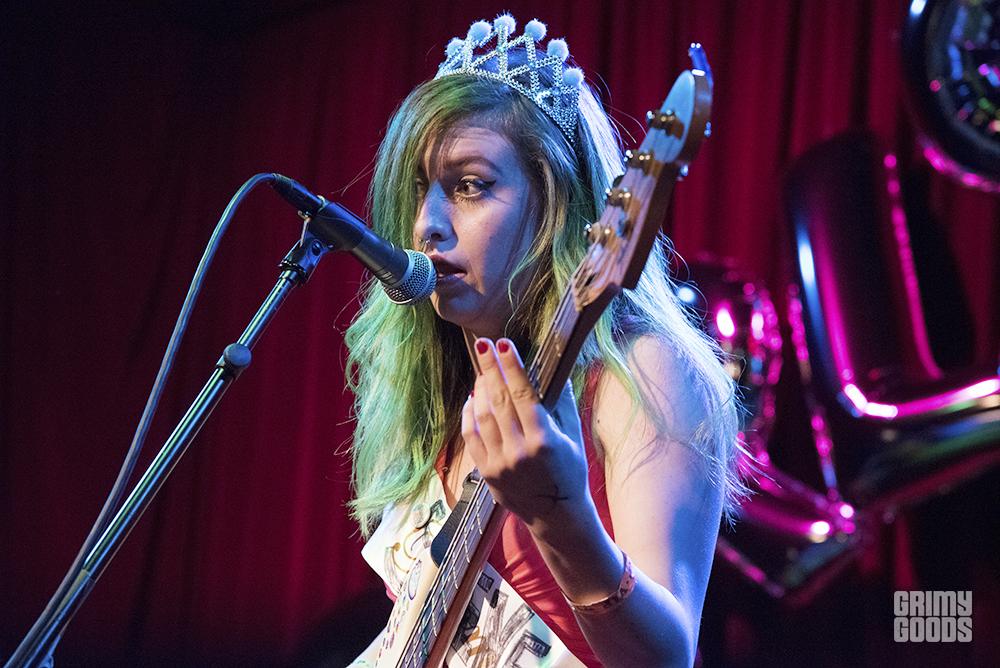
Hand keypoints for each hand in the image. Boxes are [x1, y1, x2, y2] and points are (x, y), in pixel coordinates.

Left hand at [462, 337, 591, 532]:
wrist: (555, 515)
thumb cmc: (569, 472)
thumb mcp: (573, 437)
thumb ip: (563, 403)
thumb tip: (557, 368)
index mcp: (544, 441)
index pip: (523, 394)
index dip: (511, 366)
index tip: (503, 344)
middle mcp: (519, 452)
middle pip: (498, 401)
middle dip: (490, 369)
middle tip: (483, 346)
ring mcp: (499, 463)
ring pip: (482, 417)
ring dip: (480, 390)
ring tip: (483, 372)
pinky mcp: (486, 472)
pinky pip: (471, 437)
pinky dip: (469, 415)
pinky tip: (474, 399)